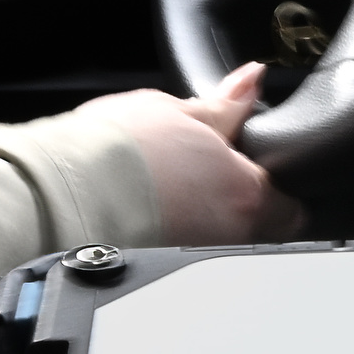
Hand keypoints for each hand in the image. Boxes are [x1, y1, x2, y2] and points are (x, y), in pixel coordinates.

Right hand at [80, 63, 305, 245]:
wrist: (60, 192)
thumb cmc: (116, 152)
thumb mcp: (180, 111)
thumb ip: (228, 104)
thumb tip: (254, 81)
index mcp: (247, 197)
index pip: (294, 207)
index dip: (282, 185)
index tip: (264, 169)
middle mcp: (229, 239)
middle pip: (259, 227)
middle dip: (242, 201)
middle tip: (212, 169)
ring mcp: (195, 259)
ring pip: (219, 240)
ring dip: (206, 218)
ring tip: (172, 186)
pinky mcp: (160, 271)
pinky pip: (182, 250)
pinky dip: (173, 232)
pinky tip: (149, 210)